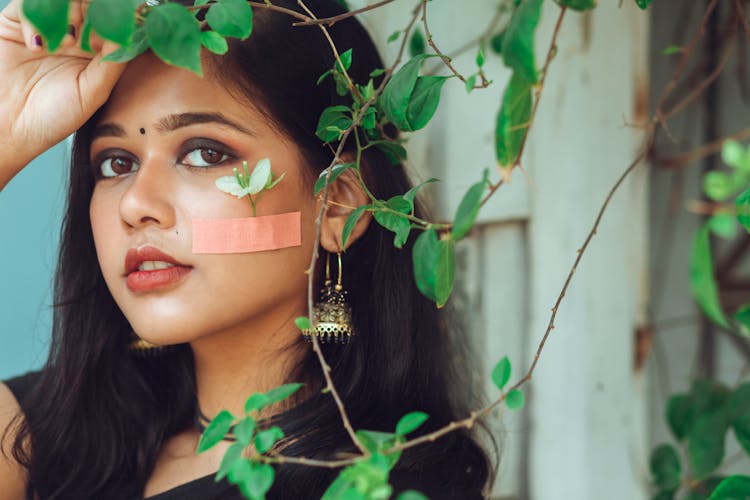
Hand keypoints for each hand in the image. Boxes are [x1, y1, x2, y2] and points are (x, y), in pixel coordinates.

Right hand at [0, 0, 125, 183]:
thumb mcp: (92, 93)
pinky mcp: (15, 24)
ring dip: (68, 13)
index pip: (111, 22)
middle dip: (93, 10)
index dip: (116, 17)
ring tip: (67, 41)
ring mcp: (45, 27)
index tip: (121, 20)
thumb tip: (128, 36)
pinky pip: (28, 5)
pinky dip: (36, 19)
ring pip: (61, 1)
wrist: (10, 128)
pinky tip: (38, 46)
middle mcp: (73, 36)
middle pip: (87, 6)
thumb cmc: (54, 117)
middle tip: (90, 30)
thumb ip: (112, 64)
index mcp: (96, 51)